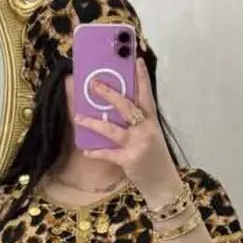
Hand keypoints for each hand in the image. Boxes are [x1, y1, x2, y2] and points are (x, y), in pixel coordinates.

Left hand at [75, 59, 179, 198]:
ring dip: (93, 123)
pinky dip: (96, 152)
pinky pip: (109, 153)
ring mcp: (138, 145)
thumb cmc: (154, 158)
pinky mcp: (130, 160)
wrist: (163, 184)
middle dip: (109, 94)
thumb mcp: (151, 136)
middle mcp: (146, 130)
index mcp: (152, 122)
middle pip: (127, 107)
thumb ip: (137, 123)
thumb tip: (112, 109)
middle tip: (93, 84)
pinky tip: (86, 150)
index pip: (147, 95)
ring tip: (78, 118)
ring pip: (112, 130)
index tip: (137, 59)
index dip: (142, 77)